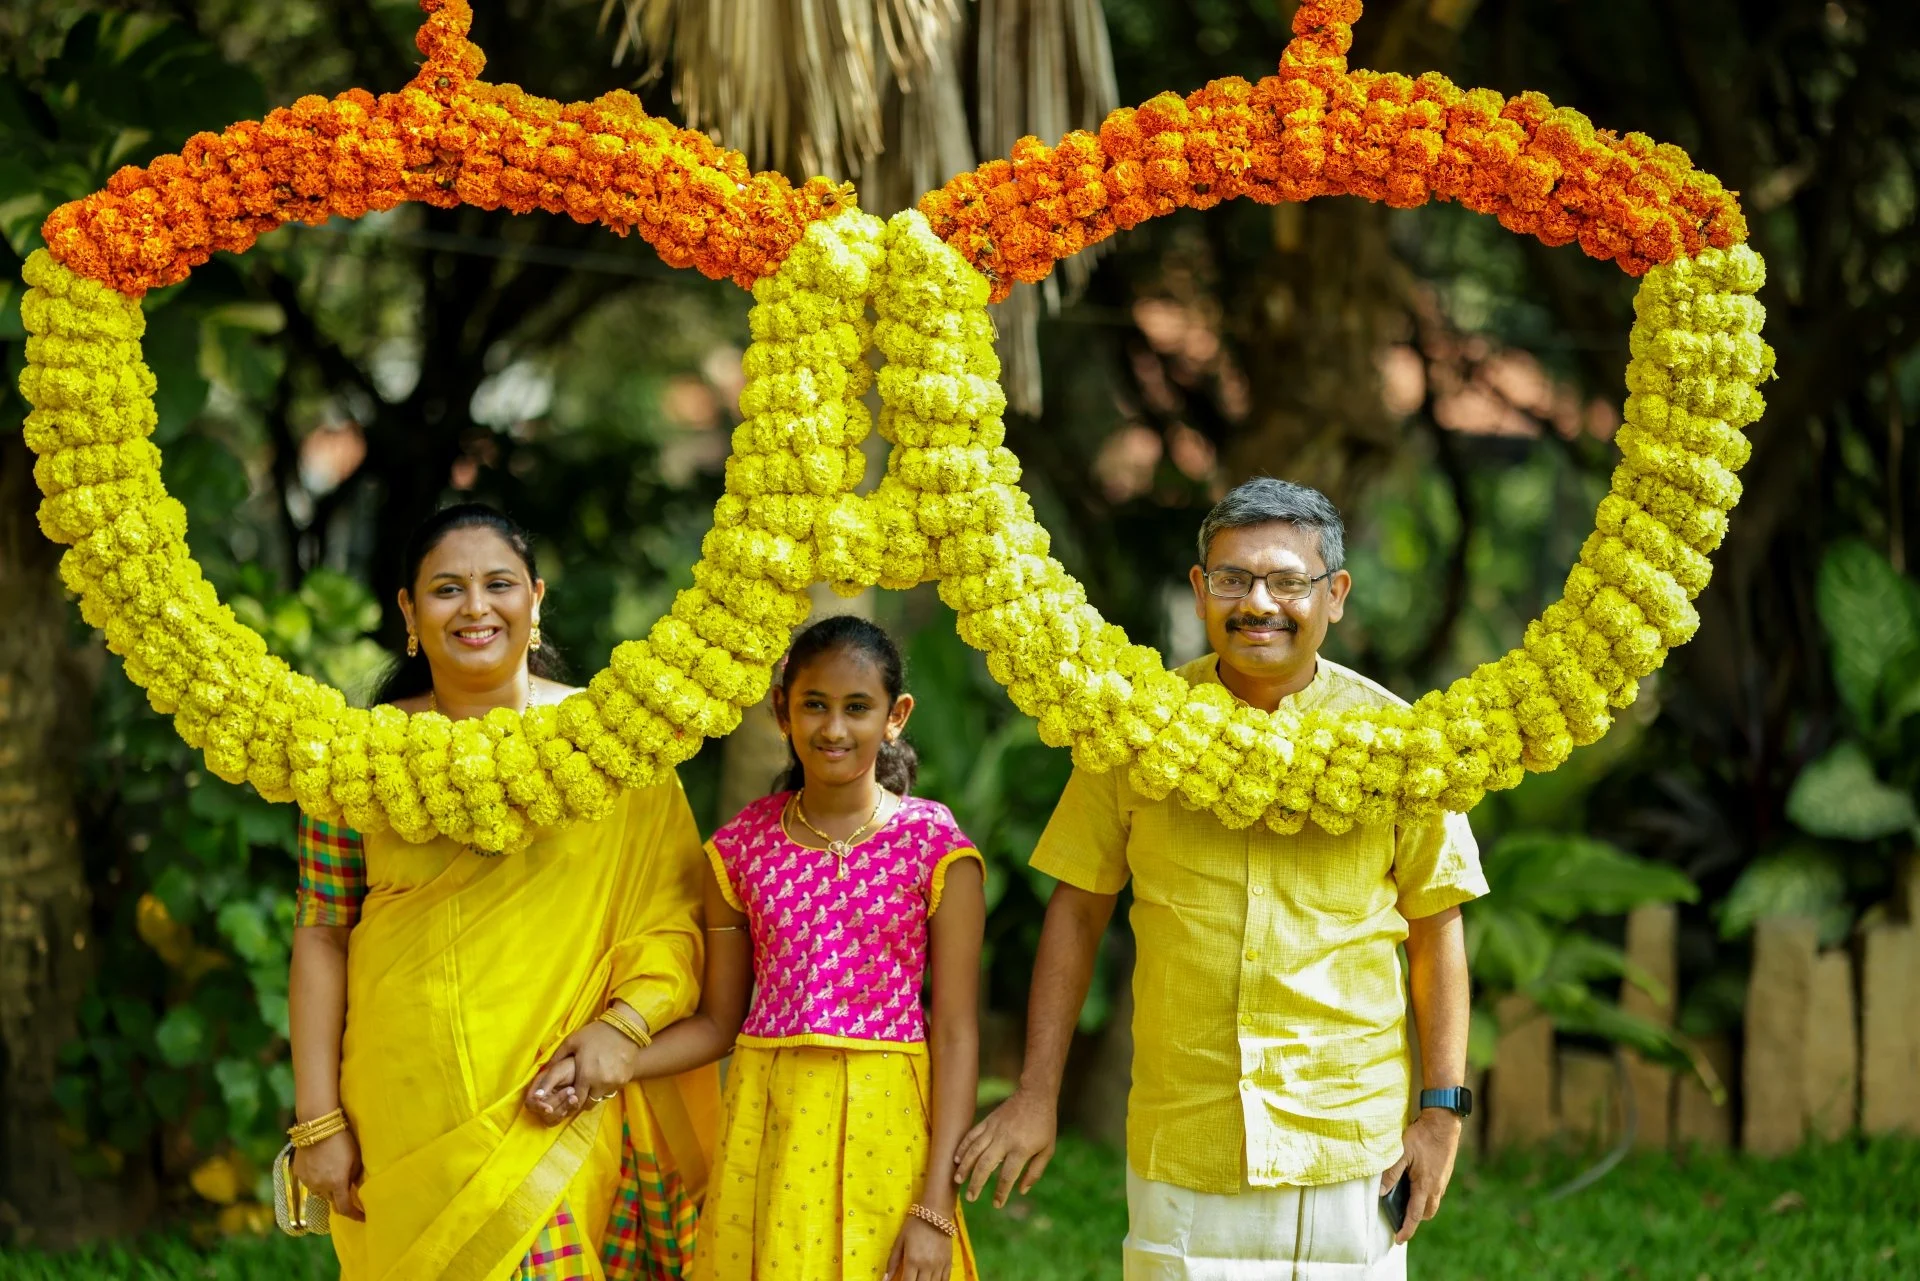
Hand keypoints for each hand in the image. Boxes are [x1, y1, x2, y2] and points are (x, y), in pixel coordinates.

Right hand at [291, 1128, 364, 1221]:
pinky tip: (322, 1168)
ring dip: (328, 1189)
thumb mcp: (356, 1158)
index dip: (355, 1215)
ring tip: (334, 1176)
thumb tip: (354, 1187)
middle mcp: (320, 1186)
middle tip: (348, 1193)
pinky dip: (317, 1180)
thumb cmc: (342, 1139)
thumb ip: (354, 1177)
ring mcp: (307, 1180)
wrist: (318, 1125)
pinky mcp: (298, 1172)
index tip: (363, 1217)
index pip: (345, 1208)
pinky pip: (310, 1182)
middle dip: (341, 1199)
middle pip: (332, 1200)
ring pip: (320, 1192)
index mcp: (336, 1184)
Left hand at [524, 1023, 638, 1125]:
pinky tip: (605, 1075)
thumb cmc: (595, 1034)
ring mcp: (614, 1082)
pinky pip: (613, 1090)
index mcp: (586, 1076)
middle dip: (583, 1098)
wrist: (624, 1028)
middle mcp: (600, 1083)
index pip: (576, 1101)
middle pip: (589, 1103)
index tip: (570, 1095)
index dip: (571, 1100)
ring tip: (593, 1081)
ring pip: (601, 1097)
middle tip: (581, 1090)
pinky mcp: (625, 1080)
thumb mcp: (572, 1041)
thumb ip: (557, 1057)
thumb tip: (543, 1071)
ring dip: (595, 1093)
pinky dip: (607, 1086)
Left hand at [884, 1214, 953, 1280]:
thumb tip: (884, 1280)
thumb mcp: (900, 1241)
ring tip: (920, 1279)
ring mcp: (939, 1266)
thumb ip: (892, 1262)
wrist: (935, 1214)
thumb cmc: (914, 1226)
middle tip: (911, 1279)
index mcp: (912, 1261)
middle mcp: (926, 1266)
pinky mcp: (948, 1263)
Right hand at [951, 1086, 1056, 1207]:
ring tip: (958, 1180)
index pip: (1007, 1175)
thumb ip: (1035, 1171)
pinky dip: (962, 1147)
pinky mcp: (987, 1121)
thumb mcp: (1048, 1150)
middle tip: (970, 1198)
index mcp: (1021, 1148)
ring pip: (974, 1150)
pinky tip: (956, 1159)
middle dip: (976, 1183)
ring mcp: (994, 1129)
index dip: (1001, 1192)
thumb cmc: (1044, 1125)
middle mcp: (1005, 1139)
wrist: (1035, 1095)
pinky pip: (971, 1135)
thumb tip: (1021, 1191)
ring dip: (964, 1167)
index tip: (997, 1204)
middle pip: (985, 1165)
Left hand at [1379, 1107, 1461, 1243]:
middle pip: (1427, 1213)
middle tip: (1401, 1220)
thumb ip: (1391, 1173)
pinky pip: (1436, 1192)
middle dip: (1415, 1219)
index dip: (1407, 1229)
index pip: (1415, 1215)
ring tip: (1406, 1203)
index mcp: (1425, 1186)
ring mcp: (1442, 1180)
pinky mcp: (1444, 1173)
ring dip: (1421, 1207)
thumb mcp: (1402, 1153)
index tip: (1398, 1240)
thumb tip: (1381, 1192)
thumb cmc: (1422, 1136)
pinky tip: (1416, 1185)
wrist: (1444, 1123)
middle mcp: (1436, 1187)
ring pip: (1433, 1203)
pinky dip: (1426, 1195)